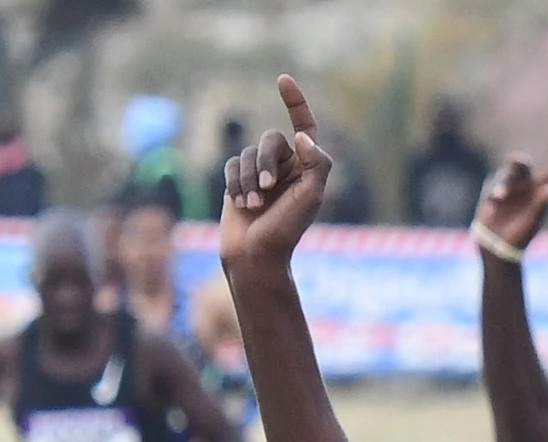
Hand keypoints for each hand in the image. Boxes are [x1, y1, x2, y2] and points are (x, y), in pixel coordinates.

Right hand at [219, 75, 331, 267]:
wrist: (256, 255)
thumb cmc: (287, 229)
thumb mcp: (311, 197)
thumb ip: (316, 163)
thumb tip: (302, 135)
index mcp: (307, 166)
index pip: (303, 125)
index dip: (295, 102)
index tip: (282, 80)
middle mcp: (285, 165)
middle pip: (270, 139)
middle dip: (264, 161)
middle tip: (267, 187)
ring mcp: (259, 172)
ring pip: (246, 153)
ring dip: (248, 180)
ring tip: (252, 207)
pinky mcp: (237, 180)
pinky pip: (231, 165)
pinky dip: (235, 183)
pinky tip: (239, 205)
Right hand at [475, 127, 547, 252]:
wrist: (498, 245)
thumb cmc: (520, 235)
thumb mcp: (533, 222)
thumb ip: (542, 205)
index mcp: (543, 189)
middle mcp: (527, 184)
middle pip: (522, 165)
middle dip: (518, 160)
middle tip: (516, 160)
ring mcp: (510, 186)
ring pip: (506, 175)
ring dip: (504, 184)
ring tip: (500, 197)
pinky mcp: (493, 190)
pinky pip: (493, 188)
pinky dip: (494, 196)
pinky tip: (494, 206)